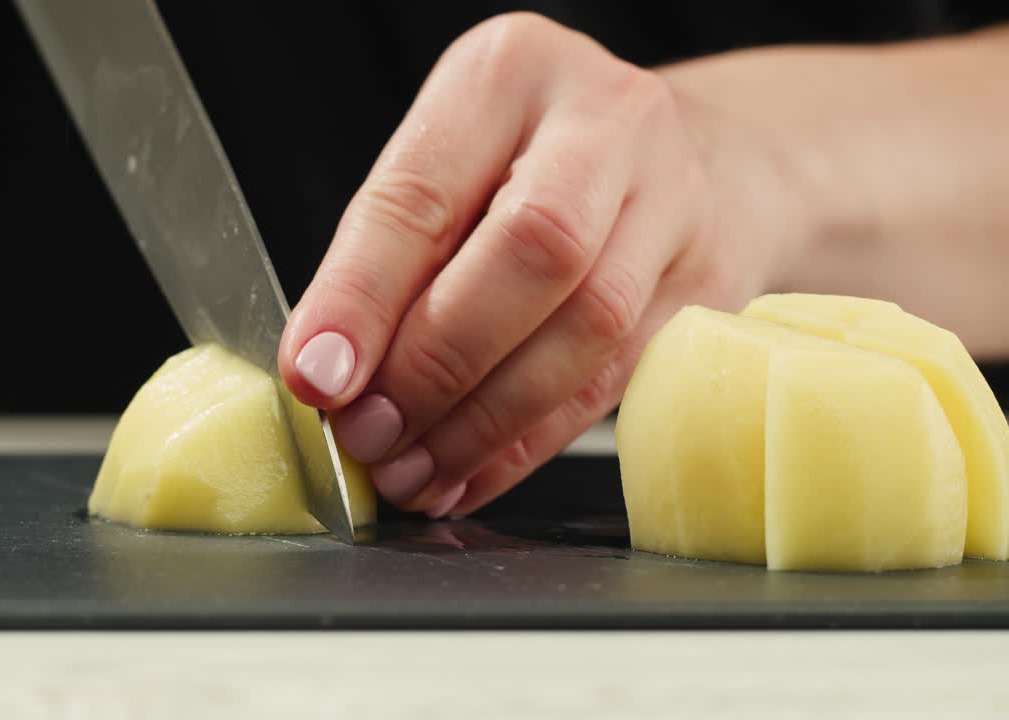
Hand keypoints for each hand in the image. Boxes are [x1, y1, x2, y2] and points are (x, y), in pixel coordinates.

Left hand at [279, 14, 796, 517]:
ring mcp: (677, 200)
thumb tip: (329, 375)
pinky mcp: (709, 285)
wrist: (693, 159)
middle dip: (436, 364)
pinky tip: (470, 472)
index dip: (364, 296)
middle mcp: (608, 121)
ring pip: (587, 329)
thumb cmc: (535, 164)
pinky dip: (529, 443)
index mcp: (512, 74)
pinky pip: (614, 383)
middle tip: (370, 434)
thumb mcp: (448, 170)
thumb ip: (389, 260)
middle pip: (530, 253)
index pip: (427, 192)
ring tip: (412, 469)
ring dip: (484, 420)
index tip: (317, 377)